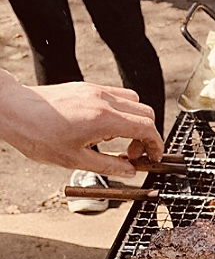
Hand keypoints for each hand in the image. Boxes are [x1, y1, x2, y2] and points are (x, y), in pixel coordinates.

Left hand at [0, 73, 163, 172]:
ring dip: (134, 122)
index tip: (153, 157)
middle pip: (146, 113)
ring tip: (117, 141)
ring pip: (133, 101)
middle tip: (133, 154)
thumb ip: (108, 166)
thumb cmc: (37, 134)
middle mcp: (103, 100)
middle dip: (147, 135)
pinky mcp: (86, 87)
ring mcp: (95, 90)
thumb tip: (129, 170)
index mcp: (104, 119)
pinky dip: (120, 113)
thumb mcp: (74, 160)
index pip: (147, 128)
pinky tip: (103, 128)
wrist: (13, 110)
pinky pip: (116, 96)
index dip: (156, 145)